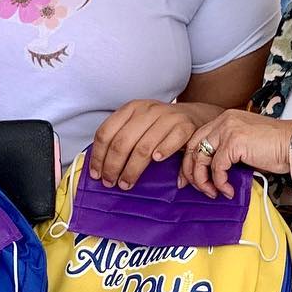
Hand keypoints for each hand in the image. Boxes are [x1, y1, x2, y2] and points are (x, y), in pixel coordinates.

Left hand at [90, 100, 220, 188]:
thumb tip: (99, 167)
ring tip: (127, 183)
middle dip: (113, 166)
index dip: (98, 156)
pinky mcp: (185, 125)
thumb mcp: (139, 125)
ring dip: (132, 169)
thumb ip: (122, 138)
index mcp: (131, 108)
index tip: (96, 174)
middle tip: (110, 182)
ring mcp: (167, 117)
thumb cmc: (162, 127)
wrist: (195, 116)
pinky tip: (156, 162)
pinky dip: (163, 152)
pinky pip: (172, 140)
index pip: (106, 132)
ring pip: (143, 146)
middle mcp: (147, 110)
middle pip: (122, 142)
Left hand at [179, 110, 291, 198]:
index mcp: (225, 119)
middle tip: (192, 188)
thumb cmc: (275, 147)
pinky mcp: (233, 142)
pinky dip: (220, 183)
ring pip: (201, 158)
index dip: (189, 160)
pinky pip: (217, 168)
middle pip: (193, 147)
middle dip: (190, 171)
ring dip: (204, 180)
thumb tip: (210, 171)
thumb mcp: (245, 144)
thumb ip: (226, 151)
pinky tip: (228, 190)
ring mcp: (227, 129)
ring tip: (213, 192)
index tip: (187, 178)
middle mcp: (223, 120)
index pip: (196, 138)